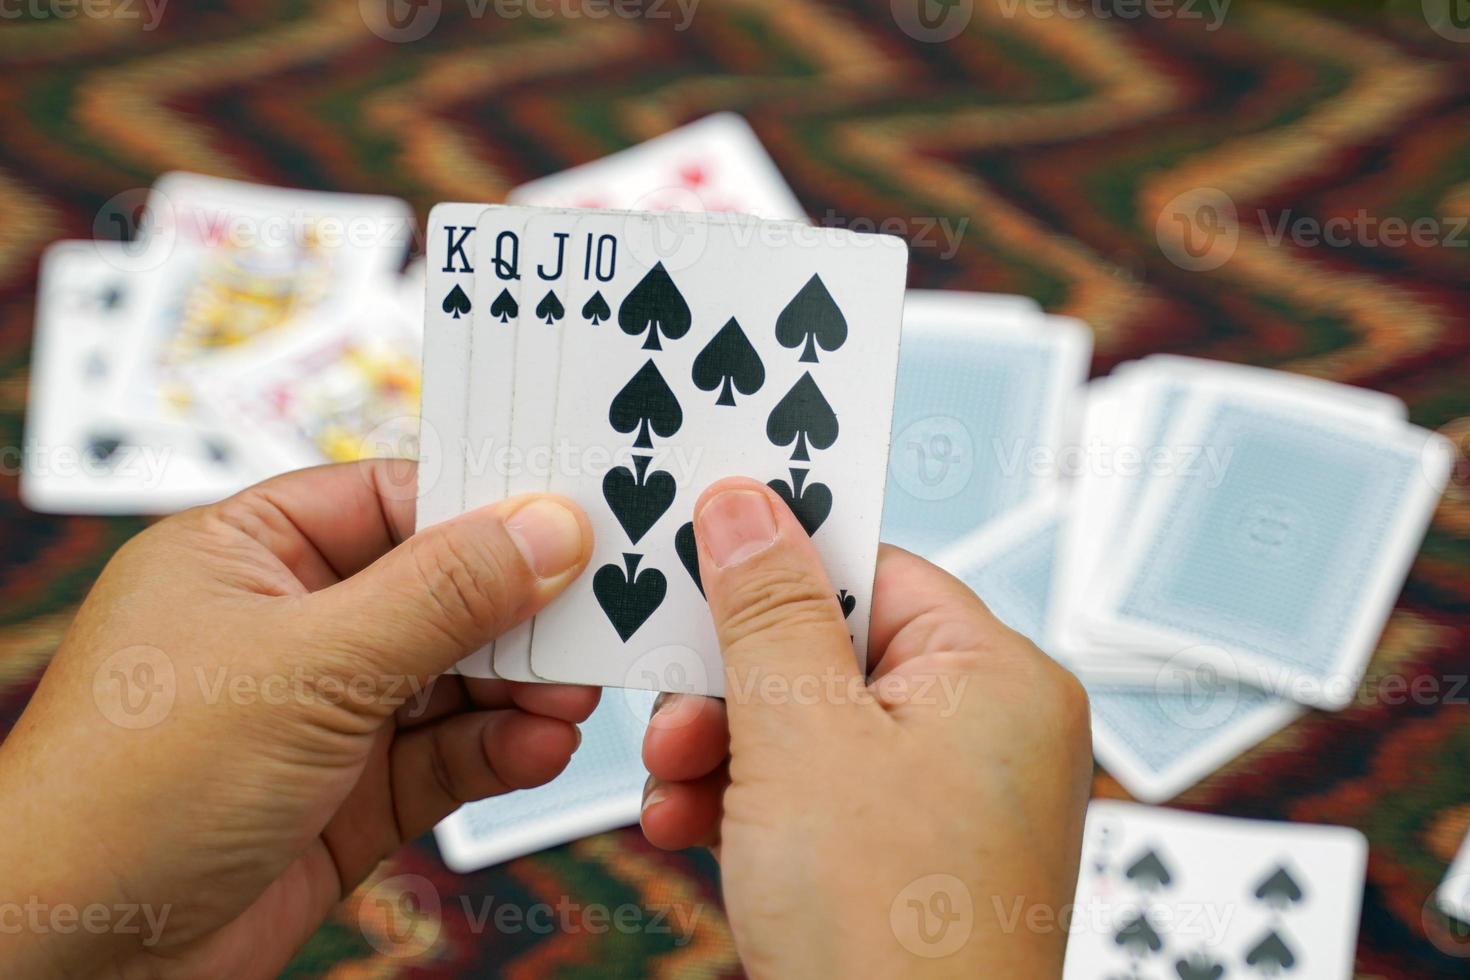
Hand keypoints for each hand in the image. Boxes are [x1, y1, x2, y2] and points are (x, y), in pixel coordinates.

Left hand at [0, 460, 597, 979]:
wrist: (75, 963)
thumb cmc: (132, 789)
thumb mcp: (309, 665)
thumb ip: (442, 594)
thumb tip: (548, 525)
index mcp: (249, 553)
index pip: (391, 498)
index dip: (483, 505)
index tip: (572, 516)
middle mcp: (290, 624)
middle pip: (438, 588)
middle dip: (516, 608)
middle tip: (596, 615)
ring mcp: (323, 713)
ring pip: (453, 676)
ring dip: (519, 686)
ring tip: (574, 695)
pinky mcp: (350, 793)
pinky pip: (447, 754)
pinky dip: (498, 750)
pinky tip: (538, 748)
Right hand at [641, 478, 1091, 976]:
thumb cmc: (894, 939)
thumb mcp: (802, 740)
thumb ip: (767, 611)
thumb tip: (747, 505)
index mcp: (998, 679)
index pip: (874, 569)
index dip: (779, 561)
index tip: (700, 551)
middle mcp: (984, 731)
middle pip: (829, 649)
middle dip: (733, 683)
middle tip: (674, 701)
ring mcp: (943, 799)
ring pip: (806, 724)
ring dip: (723, 747)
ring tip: (675, 781)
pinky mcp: (899, 855)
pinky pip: (812, 791)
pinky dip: (744, 801)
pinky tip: (687, 823)